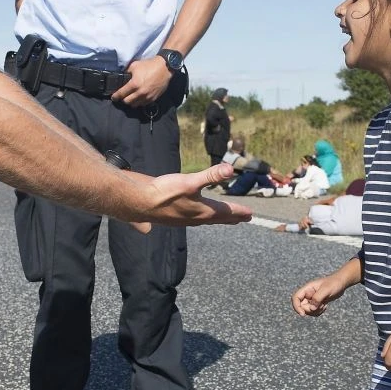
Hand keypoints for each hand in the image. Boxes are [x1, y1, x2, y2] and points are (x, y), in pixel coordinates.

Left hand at [113, 55, 172, 106]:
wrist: (164, 68)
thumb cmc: (149, 65)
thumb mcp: (134, 66)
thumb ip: (127, 73)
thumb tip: (122, 77)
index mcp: (134, 84)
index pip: (121, 94)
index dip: (115, 96)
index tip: (113, 97)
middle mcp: (140, 92)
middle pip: (127, 102)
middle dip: (123, 99)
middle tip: (122, 96)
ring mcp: (147, 96)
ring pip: (135, 105)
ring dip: (131, 102)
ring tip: (131, 97)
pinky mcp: (153, 98)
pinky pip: (143, 104)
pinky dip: (139, 102)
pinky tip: (139, 97)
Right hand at [124, 162, 250, 230]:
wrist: (140, 204)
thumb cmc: (165, 193)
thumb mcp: (190, 181)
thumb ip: (211, 175)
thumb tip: (231, 169)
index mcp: (204, 210)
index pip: (227, 211)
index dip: (239, 211)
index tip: (250, 214)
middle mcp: (197, 218)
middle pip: (219, 218)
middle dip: (232, 217)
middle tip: (244, 218)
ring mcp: (186, 220)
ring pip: (207, 220)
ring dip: (219, 219)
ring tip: (225, 219)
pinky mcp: (175, 219)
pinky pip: (196, 220)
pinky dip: (203, 218)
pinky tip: (197, 216)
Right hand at [293, 274, 346, 316]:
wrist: (341, 283)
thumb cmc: (334, 283)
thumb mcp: (326, 290)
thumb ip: (317, 298)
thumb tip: (311, 308)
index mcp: (307, 288)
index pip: (296, 298)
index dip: (296, 307)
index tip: (303, 314)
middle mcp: (307, 294)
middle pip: (302, 306)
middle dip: (311, 309)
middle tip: (321, 305)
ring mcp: (312, 299)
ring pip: (308, 310)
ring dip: (316, 311)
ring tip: (324, 304)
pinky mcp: (317, 303)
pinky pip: (314, 311)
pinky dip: (319, 311)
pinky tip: (325, 306)